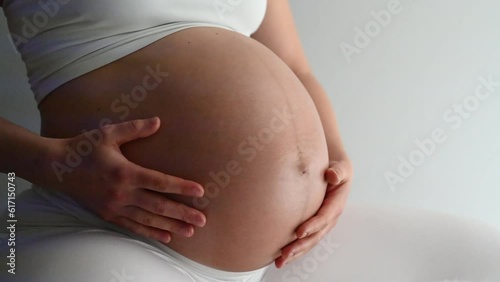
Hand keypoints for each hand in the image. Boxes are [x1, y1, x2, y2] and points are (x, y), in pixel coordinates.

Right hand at [50, 117, 205, 243]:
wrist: (57, 168)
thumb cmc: (85, 148)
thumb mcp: (109, 133)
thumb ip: (135, 128)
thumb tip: (158, 121)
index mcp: (125, 172)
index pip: (160, 182)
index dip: (181, 187)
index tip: (200, 192)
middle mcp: (122, 193)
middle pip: (159, 205)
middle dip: (182, 213)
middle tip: (202, 221)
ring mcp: (115, 206)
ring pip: (148, 219)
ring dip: (171, 225)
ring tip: (190, 232)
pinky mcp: (108, 214)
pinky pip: (133, 226)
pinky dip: (150, 232)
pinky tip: (166, 236)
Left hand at [275, 158, 352, 267]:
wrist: (332, 169)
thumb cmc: (336, 168)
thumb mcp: (341, 166)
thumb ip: (338, 171)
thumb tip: (332, 175)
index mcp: (336, 204)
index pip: (324, 217)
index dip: (313, 226)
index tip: (299, 232)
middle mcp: (329, 217)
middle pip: (315, 235)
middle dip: (301, 246)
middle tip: (286, 253)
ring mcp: (320, 223)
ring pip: (308, 241)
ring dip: (295, 252)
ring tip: (280, 261)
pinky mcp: (311, 224)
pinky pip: (303, 238)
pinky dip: (293, 248)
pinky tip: (280, 256)